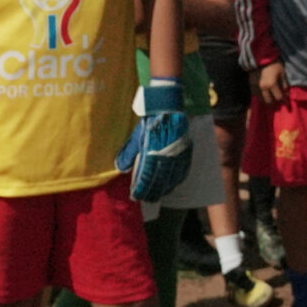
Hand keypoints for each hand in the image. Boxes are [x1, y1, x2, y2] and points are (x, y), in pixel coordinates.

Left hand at [119, 78, 192, 202]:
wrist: (168, 108)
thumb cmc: (150, 122)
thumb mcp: (136, 137)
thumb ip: (128, 154)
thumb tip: (120, 168)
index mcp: (153, 155)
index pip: (146, 179)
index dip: (141, 190)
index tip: (135, 196)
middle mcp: (167, 158)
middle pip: (160, 182)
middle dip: (153, 193)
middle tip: (147, 199)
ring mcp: (178, 156)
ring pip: (173, 179)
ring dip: (165, 188)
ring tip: (159, 194)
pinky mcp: (186, 152)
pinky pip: (184, 170)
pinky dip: (178, 179)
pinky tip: (174, 183)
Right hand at [253, 62, 288, 107]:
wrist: (260, 56)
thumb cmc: (274, 64)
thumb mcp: (282, 73)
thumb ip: (284, 84)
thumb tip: (286, 94)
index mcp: (271, 85)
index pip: (278, 97)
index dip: (283, 98)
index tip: (285, 98)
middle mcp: (263, 88)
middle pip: (269, 101)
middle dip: (274, 100)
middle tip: (276, 97)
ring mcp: (255, 87)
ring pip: (261, 99)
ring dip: (266, 99)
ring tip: (270, 96)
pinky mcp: (250, 85)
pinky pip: (255, 95)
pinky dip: (260, 95)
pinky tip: (263, 92)